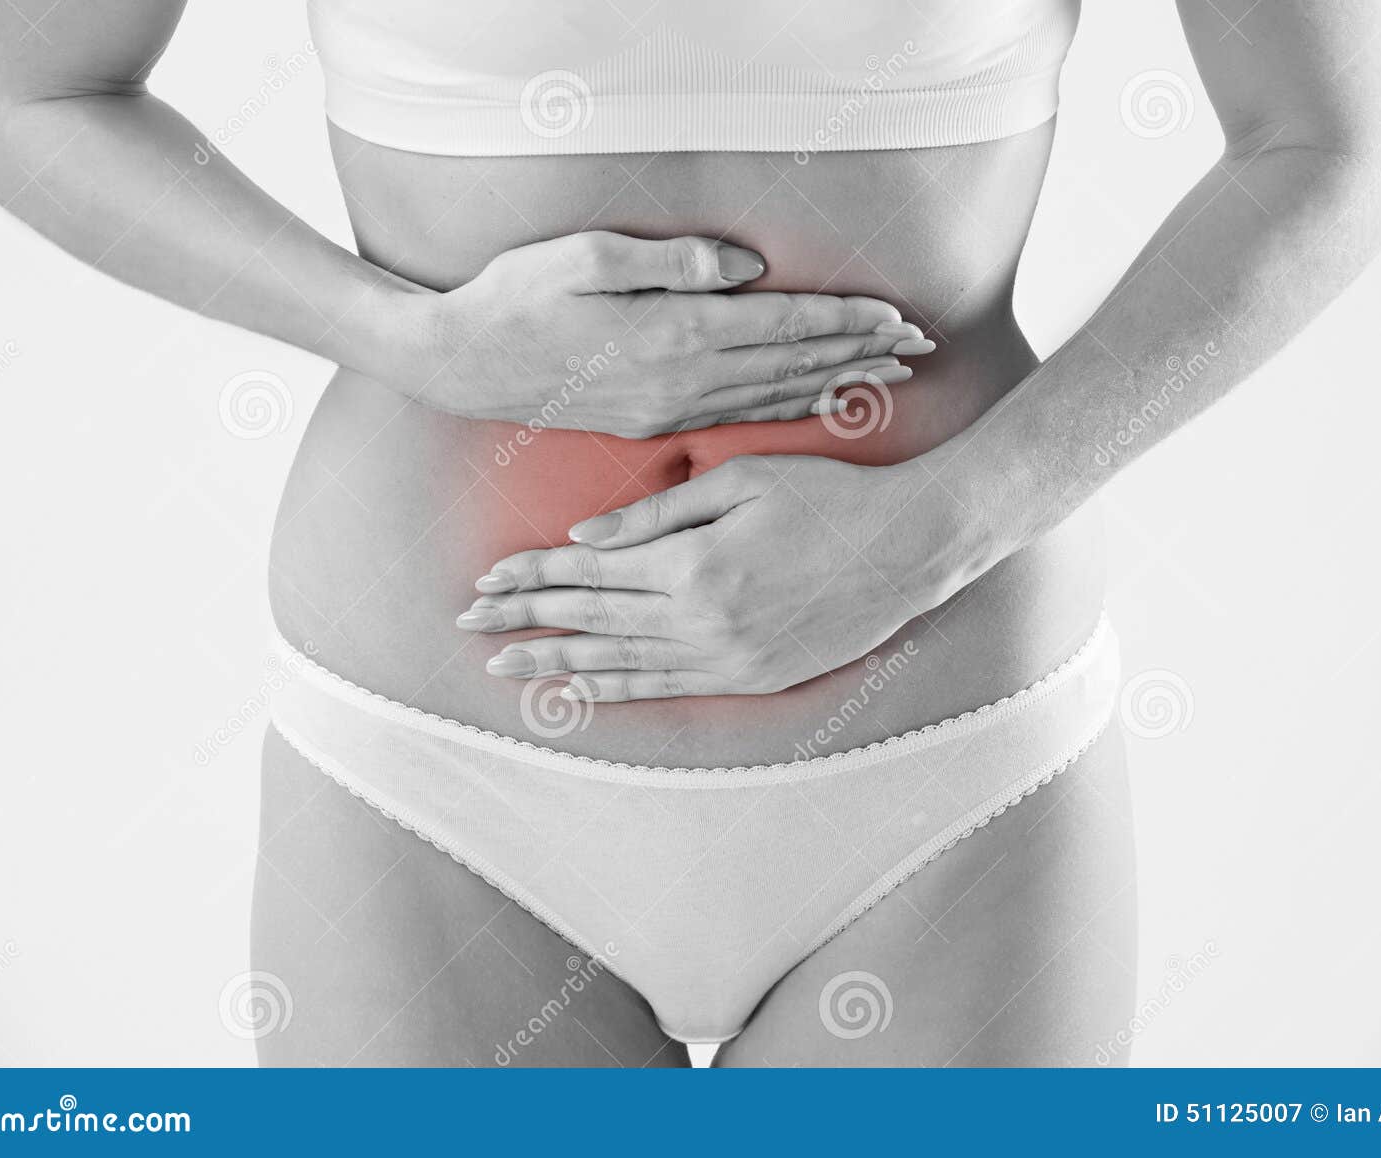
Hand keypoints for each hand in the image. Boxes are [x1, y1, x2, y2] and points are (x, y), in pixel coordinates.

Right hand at [388, 231, 933, 437]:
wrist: (461, 364)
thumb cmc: (517, 296)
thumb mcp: (588, 257)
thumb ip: (675, 262)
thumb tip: (751, 268)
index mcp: (673, 334)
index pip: (784, 327)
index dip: (846, 323)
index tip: (899, 319)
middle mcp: (681, 380)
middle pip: (793, 366)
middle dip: (860, 354)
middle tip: (919, 349)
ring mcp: (668, 409)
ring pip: (773, 396)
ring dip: (835, 383)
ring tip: (886, 376)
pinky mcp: (652, 423)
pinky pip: (738, 417)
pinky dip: (787, 407)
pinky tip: (814, 401)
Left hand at [455, 455, 985, 699]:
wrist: (911, 549)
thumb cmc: (829, 497)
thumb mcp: (743, 483)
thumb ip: (658, 516)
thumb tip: (583, 538)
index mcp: (694, 563)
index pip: (590, 572)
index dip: (533, 575)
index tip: (487, 578)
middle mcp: (702, 620)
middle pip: (592, 620)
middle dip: (525, 619)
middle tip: (469, 624)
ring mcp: (726, 657)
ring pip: (620, 663)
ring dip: (557, 664)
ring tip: (505, 667)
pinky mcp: (750, 678)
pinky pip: (667, 689)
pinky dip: (616, 691)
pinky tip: (579, 691)